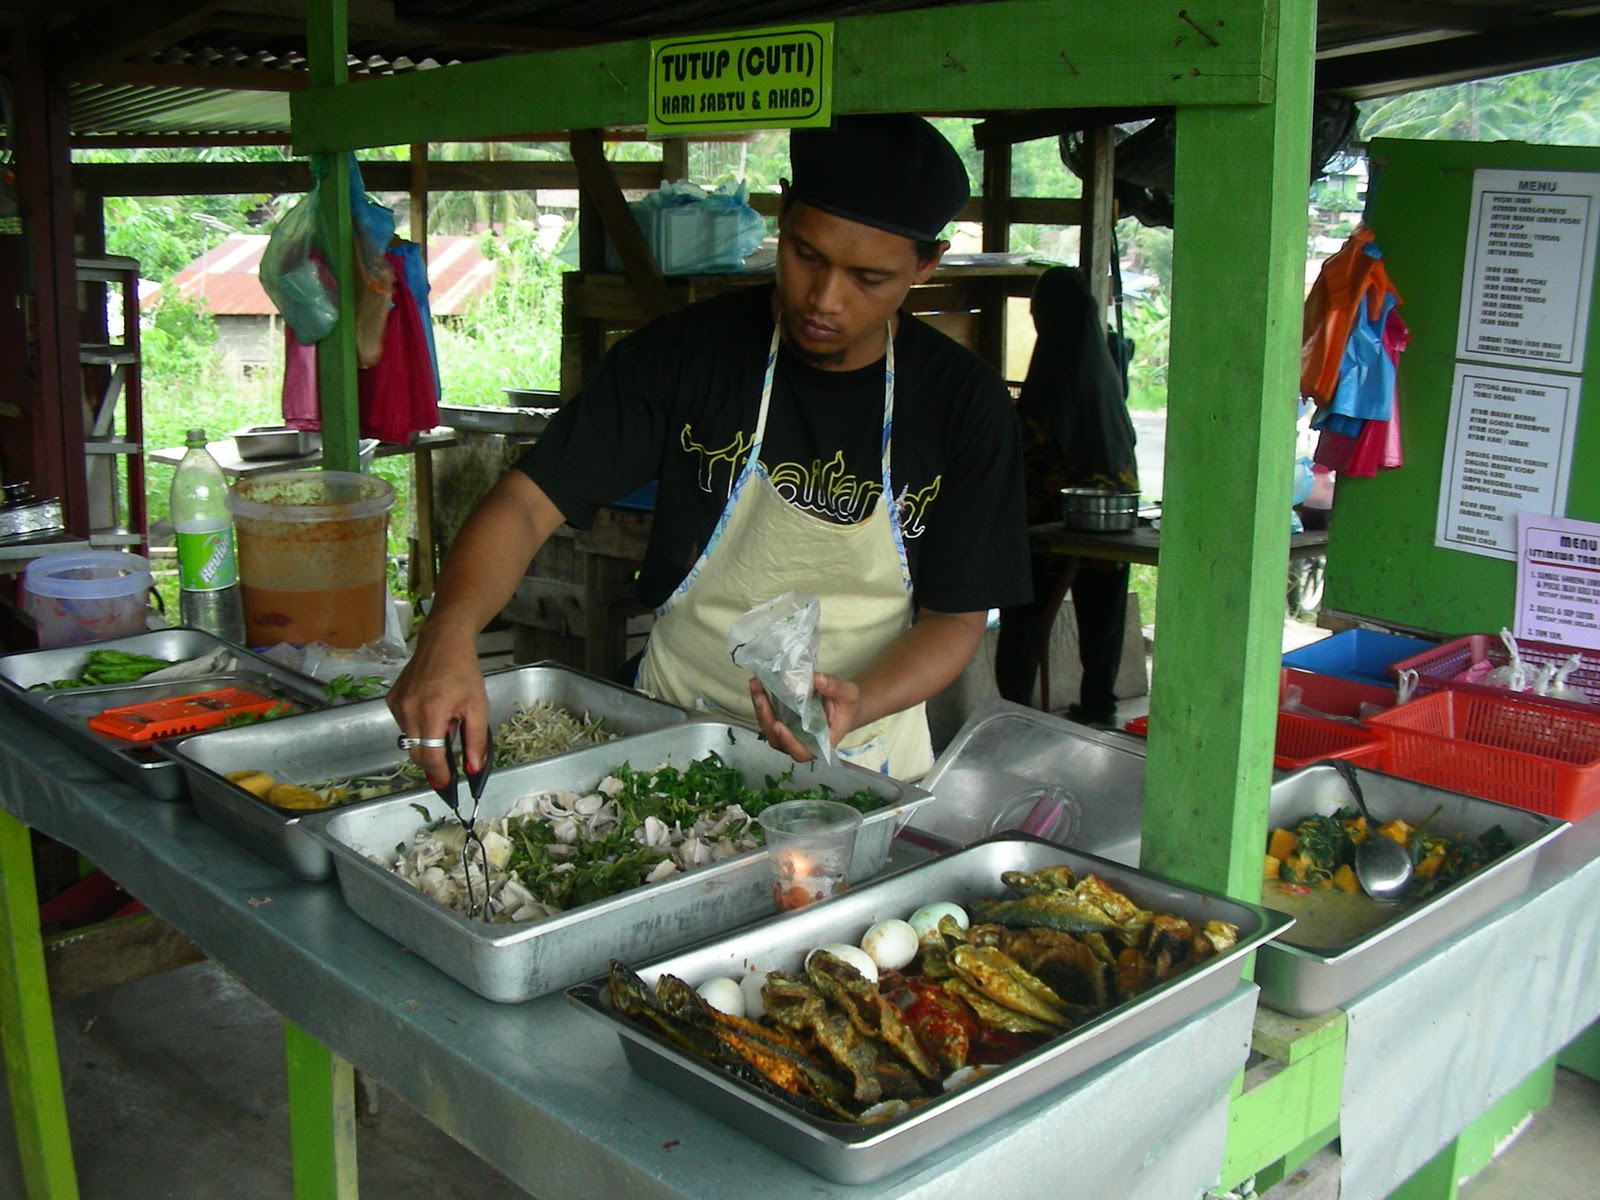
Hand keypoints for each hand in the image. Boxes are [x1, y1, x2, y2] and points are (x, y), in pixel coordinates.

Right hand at [387, 623, 490, 783]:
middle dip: (432, 762)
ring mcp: (397, 705)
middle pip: (416, 753)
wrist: (443, 642)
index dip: (439, 774)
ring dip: (427, 741)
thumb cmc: (464, 672)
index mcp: (431, 712)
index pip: (430, 755)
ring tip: (445, 722)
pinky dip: (418, 727)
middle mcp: (408, 710)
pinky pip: (404, 725)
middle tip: (449, 763)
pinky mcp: (392, 700)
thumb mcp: (478, 706)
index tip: (446, 785)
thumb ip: (476, 740)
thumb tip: (473, 767)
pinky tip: (432, 712)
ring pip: (410, 739)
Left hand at [747, 672, 861, 763]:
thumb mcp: (848, 694)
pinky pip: (769, 716)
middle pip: (778, 740)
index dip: (788, 742)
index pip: (801, 751)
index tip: (779, 725)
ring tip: (756, 685)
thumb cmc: (848, 706)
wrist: (843, 706)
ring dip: (760, 708)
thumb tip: (815, 678)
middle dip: (766, 718)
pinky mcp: (783, 721)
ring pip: (769, 729)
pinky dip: (762, 702)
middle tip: (760, 696)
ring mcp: (790, 733)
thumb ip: (834, 688)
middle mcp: (801, 742)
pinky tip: (758, 685)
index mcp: (820, 744)